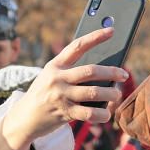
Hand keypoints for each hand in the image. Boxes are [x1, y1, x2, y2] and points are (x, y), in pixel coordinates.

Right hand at [0, 27, 128, 149]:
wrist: (24, 118)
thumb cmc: (44, 94)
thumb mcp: (51, 76)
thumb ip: (71, 71)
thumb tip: (103, 71)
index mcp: (55, 65)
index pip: (78, 46)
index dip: (96, 37)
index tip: (112, 31)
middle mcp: (58, 78)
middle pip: (91, 71)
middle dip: (111, 72)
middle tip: (124, 74)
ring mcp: (61, 96)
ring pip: (93, 93)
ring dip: (110, 94)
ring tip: (117, 94)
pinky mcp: (65, 113)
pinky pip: (89, 114)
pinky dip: (102, 114)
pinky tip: (107, 113)